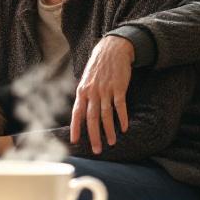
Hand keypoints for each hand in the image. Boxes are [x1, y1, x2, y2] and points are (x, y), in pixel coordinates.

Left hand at [71, 34, 132, 153]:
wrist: (112, 49)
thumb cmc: (98, 66)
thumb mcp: (86, 80)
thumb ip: (84, 96)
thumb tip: (81, 112)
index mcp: (82, 91)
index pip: (77, 113)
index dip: (76, 128)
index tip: (75, 141)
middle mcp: (92, 92)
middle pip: (92, 118)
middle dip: (94, 136)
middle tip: (96, 150)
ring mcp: (105, 90)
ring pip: (106, 115)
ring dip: (109, 131)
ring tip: (112, 142)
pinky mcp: (119, 88)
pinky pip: (120, 106)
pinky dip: (122, 118)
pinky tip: (124, 128)